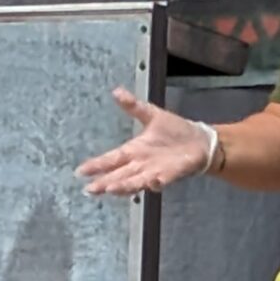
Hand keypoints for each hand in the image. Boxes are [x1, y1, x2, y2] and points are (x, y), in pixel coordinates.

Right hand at [77, 88, 213, 195]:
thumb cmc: (174, 130)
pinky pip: (160, 181)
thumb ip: (133, 106)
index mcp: (134, 150)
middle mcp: (140, 164)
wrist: (199, 141)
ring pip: (134, 181)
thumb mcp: (152, 114)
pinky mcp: (169, 175)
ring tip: (110, 188)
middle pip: (118, 175)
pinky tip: (150, 183)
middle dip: (104, 182)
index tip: (80, 171)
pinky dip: (155, 183)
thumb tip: (116, 91)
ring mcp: (154, 171)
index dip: (96, 165)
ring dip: (123, 186)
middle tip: (89, 189)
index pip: (111, 159)